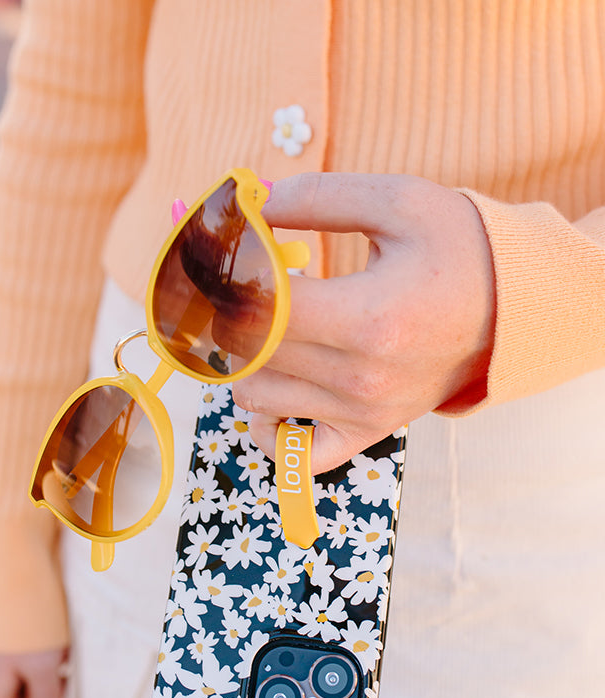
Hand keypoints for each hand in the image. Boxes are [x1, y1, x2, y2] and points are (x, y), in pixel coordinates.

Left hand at [232, 173, 495, 472]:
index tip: (231, 250)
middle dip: (228, 308)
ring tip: (266, 325)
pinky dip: (268, 428)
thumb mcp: (399, 201)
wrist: (514, 309)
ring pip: (256, 396)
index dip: (229, 275)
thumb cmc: (459, 250)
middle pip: (248, 352)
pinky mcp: (367, 431)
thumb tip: (251, 206)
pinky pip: (294, 454)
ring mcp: (363, 412)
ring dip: (242, 357)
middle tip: (241, 280)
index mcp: (369, 318)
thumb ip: (318, 197)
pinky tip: (275, 390)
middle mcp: (362, 377)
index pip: (261, 309)